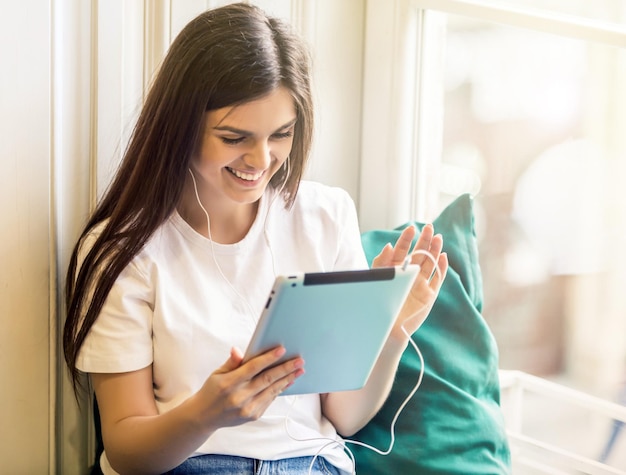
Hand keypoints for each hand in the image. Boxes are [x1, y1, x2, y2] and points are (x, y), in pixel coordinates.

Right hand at [193, 346, 303, 429]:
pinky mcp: (253, 416)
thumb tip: (238, 350)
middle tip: (299, 361)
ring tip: (299, 370)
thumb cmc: (212, 390)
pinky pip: (269, 400)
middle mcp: (239, 397)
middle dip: (285, 369)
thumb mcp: (217, 373)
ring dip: (287, 379)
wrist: (204, 416)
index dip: (268, 358)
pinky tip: (288, 381)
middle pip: (267, 380)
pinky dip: (280, 390)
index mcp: (228, 383)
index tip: (282, 349)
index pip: (252, 368)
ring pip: (272, 391)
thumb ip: (232, 362)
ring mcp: (247, 409)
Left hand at [372, 224, 447, 338]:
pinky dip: (442, 268)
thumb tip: (388, 245)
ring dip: (435, 250)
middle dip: (424, 240)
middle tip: (429, 227)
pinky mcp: (430, 294)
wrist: (387, 326)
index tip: (411, 229)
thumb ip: (381, 262)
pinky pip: (438, 278)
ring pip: (430, 263)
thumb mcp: (377, 279)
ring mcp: (421, 283)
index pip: (403, 250)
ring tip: (438, 237)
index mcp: (396, 268)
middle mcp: (409, 274)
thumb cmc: (379, 303)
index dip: (407, 239)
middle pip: (419, 253)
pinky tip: (443, 256)